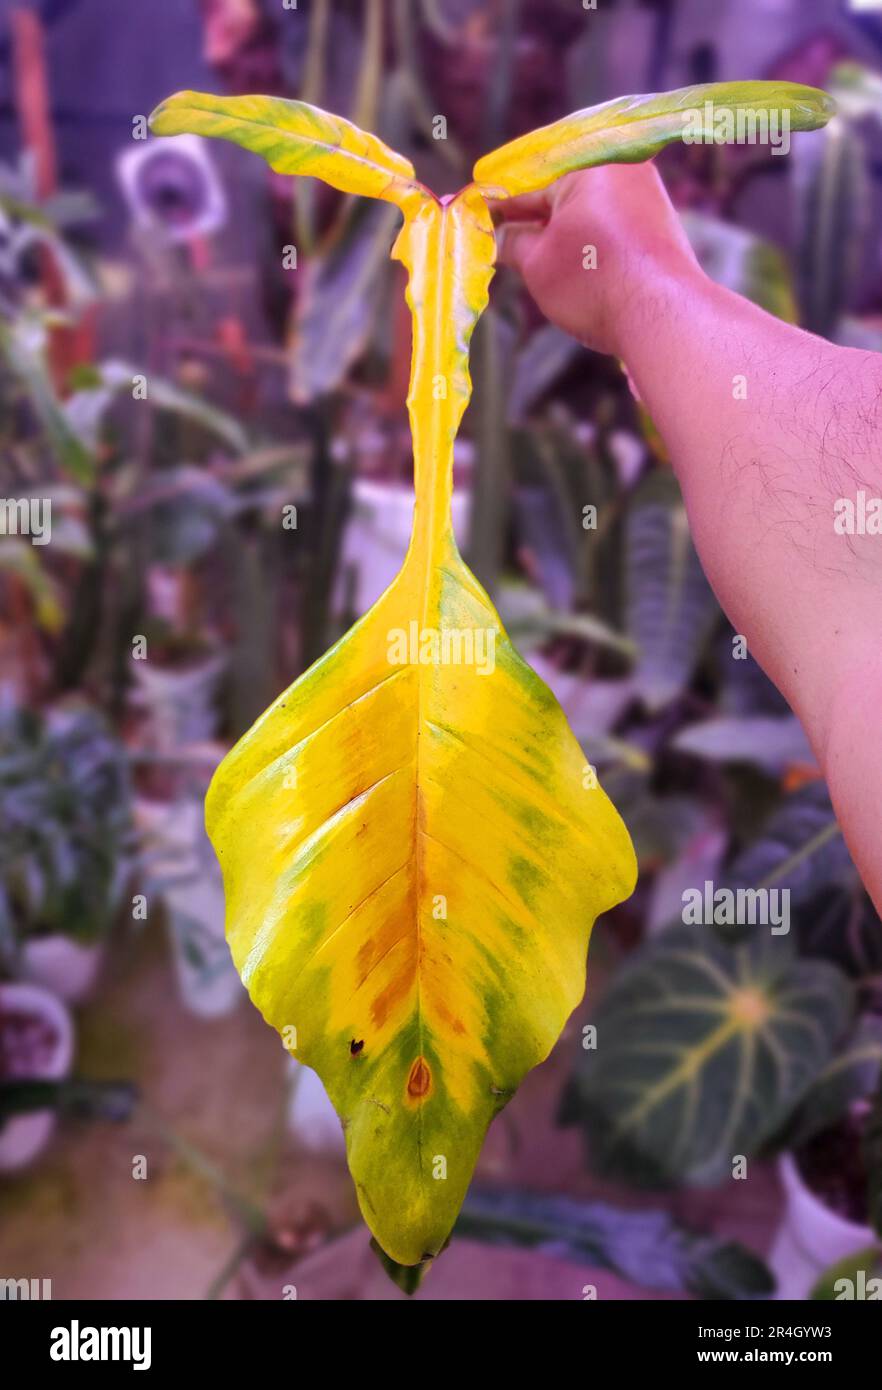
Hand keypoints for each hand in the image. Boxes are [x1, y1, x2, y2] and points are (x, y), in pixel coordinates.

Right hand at [491, 163, 700, 356]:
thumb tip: (495, 236)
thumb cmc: (594, 281)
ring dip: (553, 228)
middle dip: (526, 214)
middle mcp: (621, 168)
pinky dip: (581, 238)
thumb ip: (510, 241)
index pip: (527, 178)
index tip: (474, 211)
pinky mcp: (654, 226)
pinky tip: (562, 260)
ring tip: (522, 253)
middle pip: (559, 189)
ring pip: (583, 207)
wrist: (662, 316)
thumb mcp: (537, 262)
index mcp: (588, 162)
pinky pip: (606, 223)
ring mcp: (643, 196)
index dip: (496, 199)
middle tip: (494, 235)